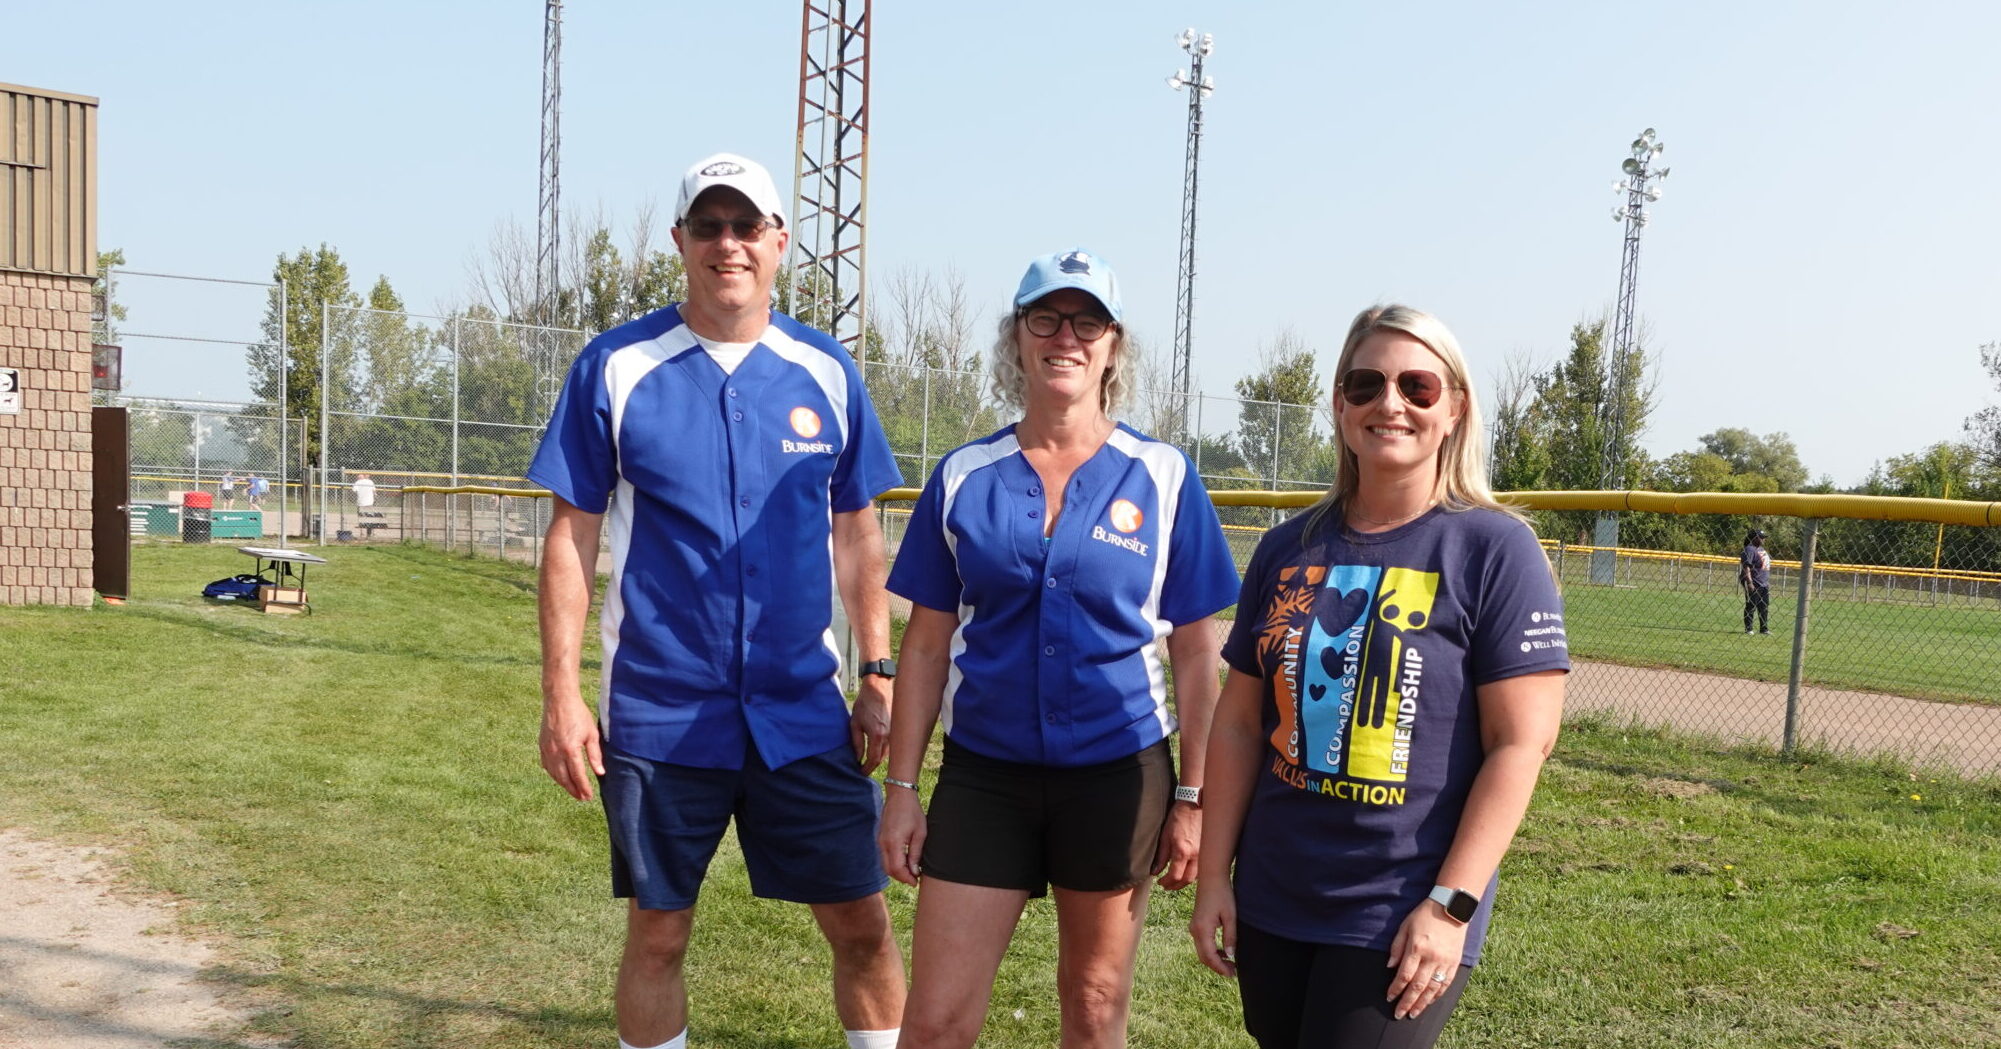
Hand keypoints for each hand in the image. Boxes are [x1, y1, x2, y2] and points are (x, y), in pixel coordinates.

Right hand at [539, 693, 603, 801]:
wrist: (559, 700)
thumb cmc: (578, 714)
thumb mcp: (592, 734)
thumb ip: (595, 755)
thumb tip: (600, 773)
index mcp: (570, 750)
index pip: (578, 775)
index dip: (583, 788)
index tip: (589, 796)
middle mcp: (556, 752)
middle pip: (564, 778)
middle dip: (573, 790)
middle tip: (582, 798)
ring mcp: (547, 750)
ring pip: (554, 774)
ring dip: (563, 784)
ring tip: (573, 791)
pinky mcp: (542, 746)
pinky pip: (547, 766)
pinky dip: (554, 775)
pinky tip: (560, 778)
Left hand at [849, 674, 891, 772]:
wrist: (879, 687)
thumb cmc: (865, 703)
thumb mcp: (855, 723)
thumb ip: (856, 743)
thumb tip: (857, 758)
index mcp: (877, 736)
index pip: (873, 760)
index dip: (866, 769)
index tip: (860, 773)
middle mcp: (889, 736)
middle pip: (881, 759)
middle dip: (871, 766)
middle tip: (862, 769)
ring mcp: (895, 733)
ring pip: (887, 753)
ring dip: (877, 758)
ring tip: (867, 760)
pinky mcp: (897, 729)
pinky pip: (890, 745)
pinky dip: (883, 750)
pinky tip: (875, 749)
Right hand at [876, 787, 925, 885]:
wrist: (899, 796)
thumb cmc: (912, 812)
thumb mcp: (920, 833)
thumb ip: (916, 853)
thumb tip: (914, 871)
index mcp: (893, 842)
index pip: (897, 869)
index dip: (906, 878)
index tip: (916, 881)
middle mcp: (883, 844)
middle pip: (889, 870)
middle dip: (901, 877)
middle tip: (914, 878)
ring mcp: (880, 841)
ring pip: (885, 865)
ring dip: (897, 871)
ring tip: (911, 871)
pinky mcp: (880, 839)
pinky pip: (884, 857)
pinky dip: (893, 863)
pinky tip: (904, 861)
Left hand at [1152, 802, 1200, 889]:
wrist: (1194, 805)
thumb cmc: (1178, 818)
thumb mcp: (1164, 836)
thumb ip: (1161, 856)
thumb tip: (1155, 871)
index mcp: (1182, 851)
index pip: (1175, 876)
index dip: (1167, 882)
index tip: (1160, 882)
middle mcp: (1195, 855)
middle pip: (1186, 880)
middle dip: (1175, 886)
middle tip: (1166, 885)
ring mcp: (1204, 853)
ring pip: (1196, 876)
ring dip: (1184, 881)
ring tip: (1175, 880)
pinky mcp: (1208, 851)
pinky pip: (1202, 868)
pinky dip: (1193, 874)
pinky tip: (1185, 871)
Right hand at [1188, 880, 1237, 976]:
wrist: (1211, 878)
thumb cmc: (1222, 895)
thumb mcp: (1230, 916)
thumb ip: (1230, 937)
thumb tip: (1230, 955)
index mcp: (1202, 929)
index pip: (1210, 956)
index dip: (1221, 968)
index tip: (1232, 974)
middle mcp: (1194, 930)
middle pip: (1204, 957)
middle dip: (1217, 967)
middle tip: (1233, 972)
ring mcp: (1194, 927)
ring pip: (1202, 951)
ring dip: (1214, 960)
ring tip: (1231, 964)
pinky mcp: (1196, 924)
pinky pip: (1202, 944)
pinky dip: (1211, 951)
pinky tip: (1223, 952)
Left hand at [1385, 901, 1468, 1019]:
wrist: (1451, 908)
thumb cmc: (1424, 915)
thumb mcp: (1405, 926)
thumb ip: (1396, 947)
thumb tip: (1390, 967)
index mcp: (1417, 948)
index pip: (1404, 975)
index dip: (1396, 989)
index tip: (1389, 998)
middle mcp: (1432, 958)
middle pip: (1418, 986)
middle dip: (1407, 1002)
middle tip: (1399, 1014)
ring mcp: (1445, 962)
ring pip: (1432, 989)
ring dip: (1422, 1004)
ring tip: (1413, 1014)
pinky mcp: (1455, 963)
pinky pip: (1446, 984)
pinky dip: (1437, 995)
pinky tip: (1429, 1002)